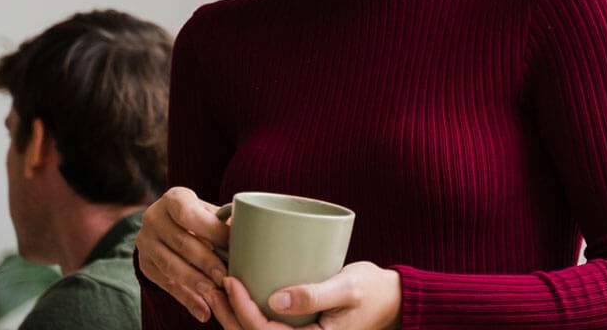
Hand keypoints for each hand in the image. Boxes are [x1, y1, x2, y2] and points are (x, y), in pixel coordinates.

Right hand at [136, 186, 230, 322]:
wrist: (167, 224)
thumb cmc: (199, 216)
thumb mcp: (208, 211)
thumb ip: (224, 221)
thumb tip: (250, 230)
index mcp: (173, 199)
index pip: (189, 214)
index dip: (212, 231)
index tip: (234, 245)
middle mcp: (153, 218)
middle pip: (181, 243)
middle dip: (206, 262)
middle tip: (226, 277)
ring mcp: (145, 242)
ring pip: (170, 266)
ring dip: (195, 283)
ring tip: (216, 295)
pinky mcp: (144, 264)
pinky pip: (165, 284)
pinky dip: (186, 299)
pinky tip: (203, 310)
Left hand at [212, 263, 401, 329]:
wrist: (392, 300)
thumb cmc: (374, 291)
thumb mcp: (349, 287)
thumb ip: (316, 294)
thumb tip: (277, 300)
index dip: (242, 310)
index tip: (231, 282)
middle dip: (229, 315)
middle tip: (215, 286)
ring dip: (233, 317)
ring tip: (219, 291)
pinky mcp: (300, 327)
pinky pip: (268, 326)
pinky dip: (249, 314)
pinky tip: (239, 296)